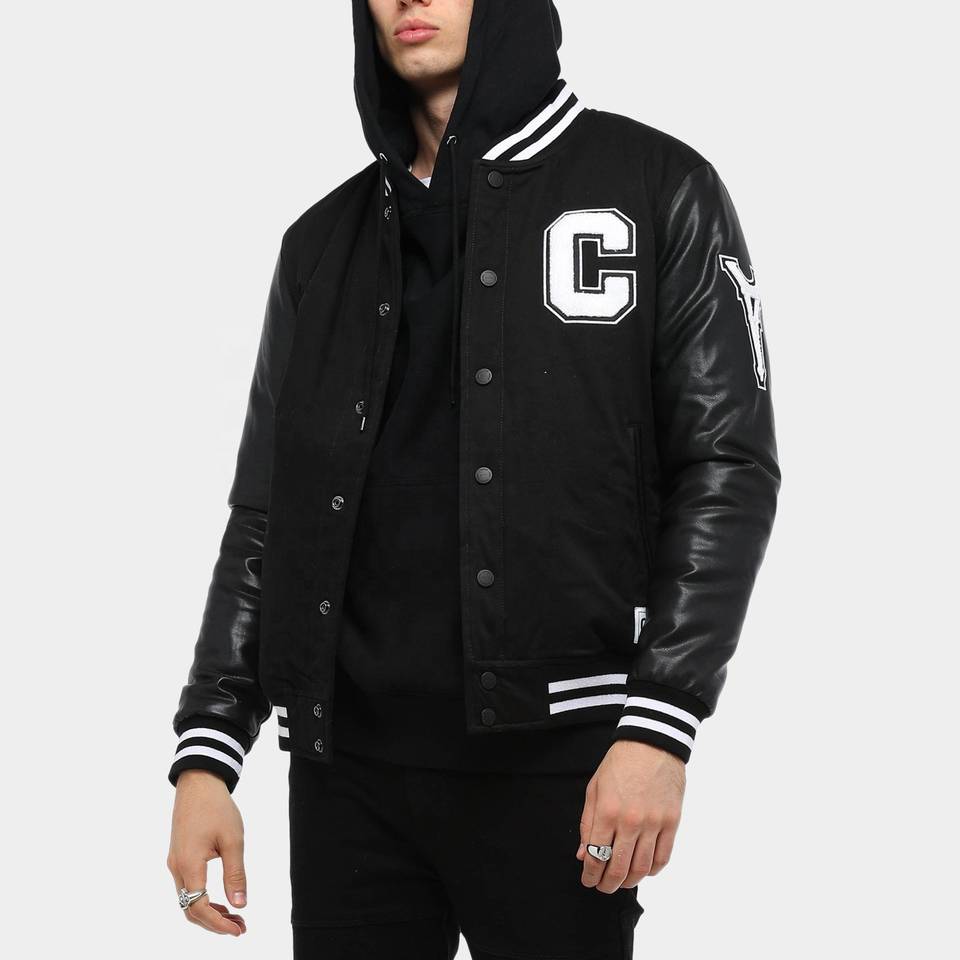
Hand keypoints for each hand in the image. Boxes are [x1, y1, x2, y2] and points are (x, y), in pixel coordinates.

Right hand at [167, 769, 247, 935]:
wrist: (198, 782)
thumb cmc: (217, 807)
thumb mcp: (233, 840)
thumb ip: (235, 874)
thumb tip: (240, 904)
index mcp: (189, 864)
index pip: (199, 907)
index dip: (218, 924)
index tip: (238, 929)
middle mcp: (177, 867)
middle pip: (190, 909)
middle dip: (214, 922)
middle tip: (240, 927)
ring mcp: (175, 862)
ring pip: (187, 899)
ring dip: (209, 912)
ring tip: (234, 916)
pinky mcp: (179, 856)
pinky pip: (187, 886)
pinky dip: (203, 898)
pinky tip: (220, 899)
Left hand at [577, 740, 684, 892]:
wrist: (652, 743)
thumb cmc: (619, 764)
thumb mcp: (594, 789)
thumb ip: (587, 823)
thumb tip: (582, 854)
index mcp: (607, 811)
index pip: (595, 855)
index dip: (590, 874)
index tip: (588, 880)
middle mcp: (630, 821)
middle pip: (618, 867)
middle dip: (607, 884)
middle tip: (602, 887)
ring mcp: (654, 823)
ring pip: (641, 867)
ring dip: (629, 881)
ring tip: (621, 882)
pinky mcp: (672, 822)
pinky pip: (663, 857)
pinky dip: (652, 871)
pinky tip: (643, 870)